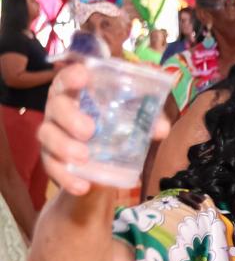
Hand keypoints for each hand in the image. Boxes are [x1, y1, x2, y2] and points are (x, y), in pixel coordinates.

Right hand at [37, 63, 170, 196]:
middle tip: (89, 130)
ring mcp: (52, 134)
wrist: (101, 168)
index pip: (69, 77)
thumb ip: (150, 120)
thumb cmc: (116, 130)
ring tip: (83, 157)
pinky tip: (82, 186)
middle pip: (56, 106)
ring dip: (64, 146)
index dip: (73, 74)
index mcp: (79, 93)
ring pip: (47, 134)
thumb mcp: (135, 122)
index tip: (83, 75)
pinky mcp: (51, 159)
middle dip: (70, 116)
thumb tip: (161, 128)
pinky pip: (51, 166)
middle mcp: (60, 110)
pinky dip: (65, 177)